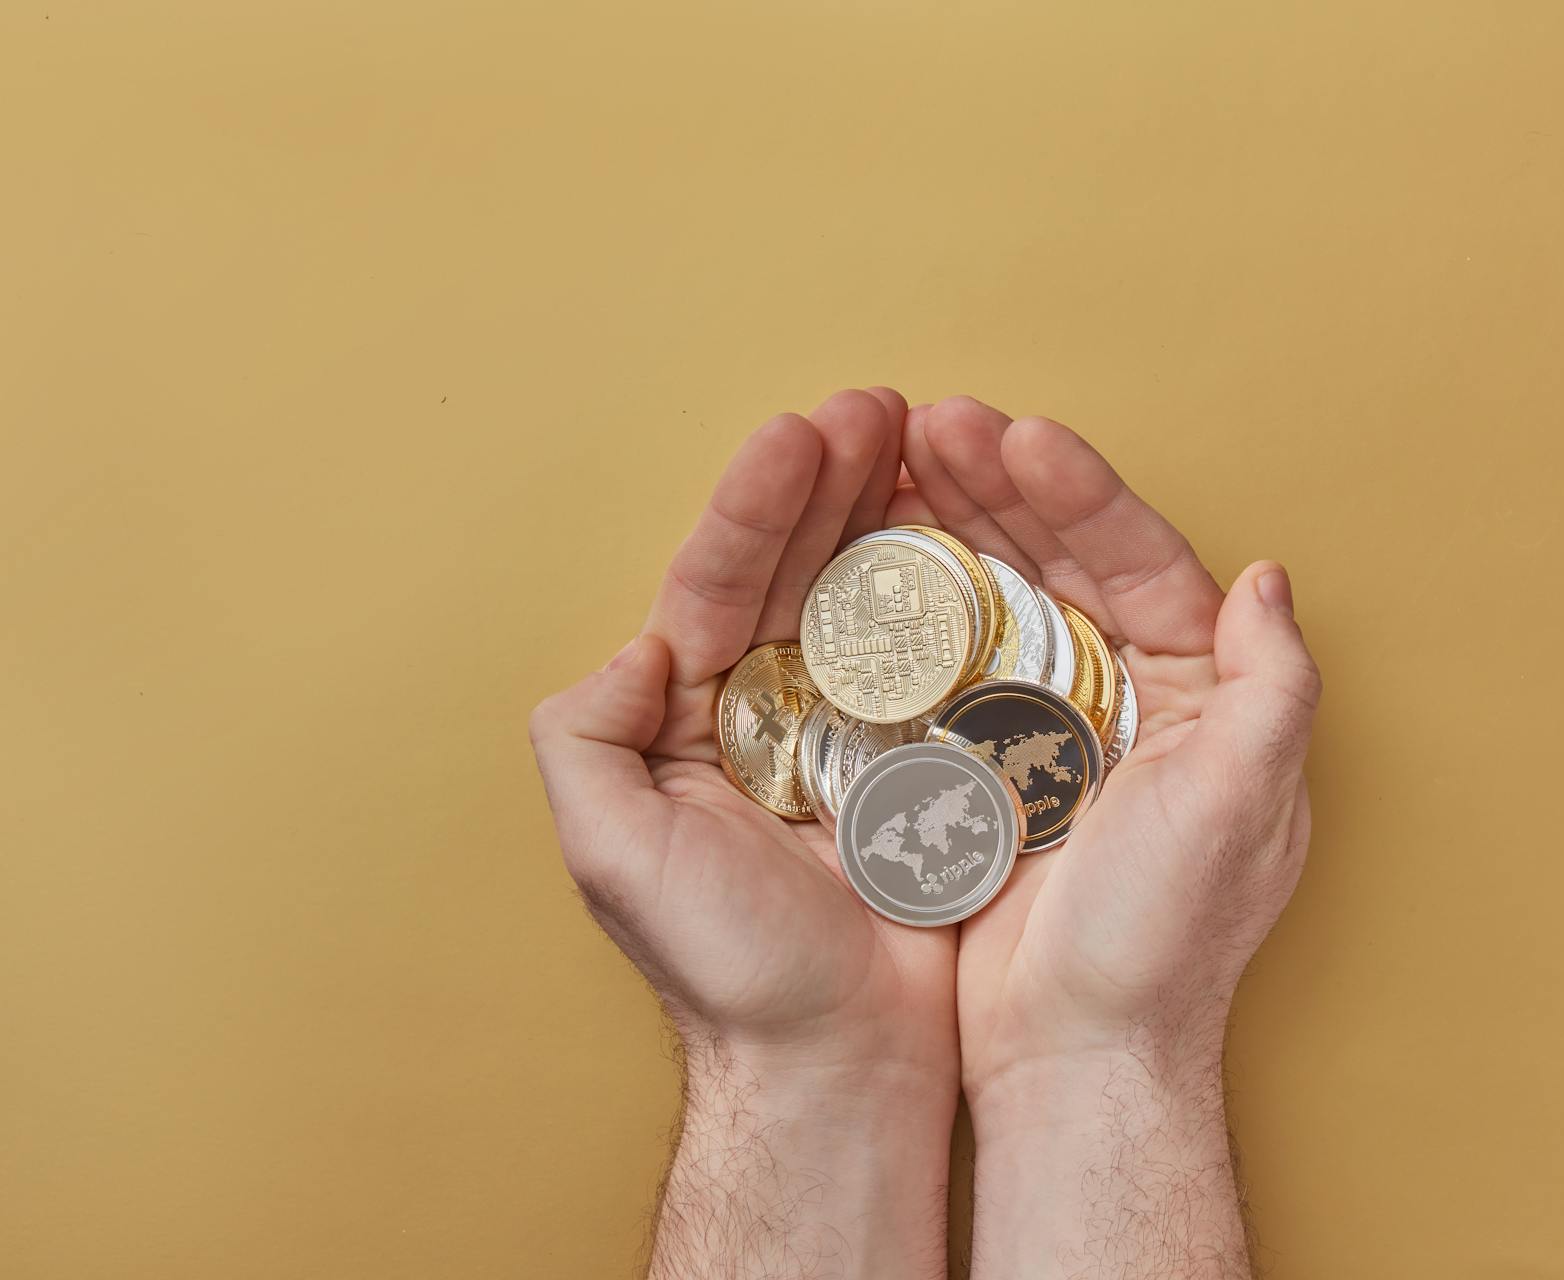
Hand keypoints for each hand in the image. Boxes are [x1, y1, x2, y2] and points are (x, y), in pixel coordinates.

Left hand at [530, 389, 955, 1277]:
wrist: (837, 1060)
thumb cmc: (726, 969)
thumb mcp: (614, 853)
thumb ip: (587, 740)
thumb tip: (634, 645)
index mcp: (692, 719)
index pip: (718, 583)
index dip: (757, 506)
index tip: (802, 434)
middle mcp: (771, 713)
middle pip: (798, 571)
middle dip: (833, 483)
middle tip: (878, 408)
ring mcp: (854, 734)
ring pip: (870, 600)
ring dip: (894, 516)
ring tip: (927, 440)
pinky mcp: (926, 763)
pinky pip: (940, 662)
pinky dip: (955, 596)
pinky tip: (975, 535)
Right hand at [900, 396, 1319, 1276]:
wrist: (1076, 1051)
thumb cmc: (1163, 940)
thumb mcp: (1242, 807)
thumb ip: (1272, 688)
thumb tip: (1270, 578)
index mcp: (1203, 692)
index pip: (1144, 562)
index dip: (1082, 494)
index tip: (1018, 437)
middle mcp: (1136, 696)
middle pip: (1067, 562)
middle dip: (1003, 487)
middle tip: (933, 426)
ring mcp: (1059, 727)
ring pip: (1007, 596)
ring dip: (959, 526)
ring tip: (896, 462)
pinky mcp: (991, 763)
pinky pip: (957, 659)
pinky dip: (923, 602)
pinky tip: (879, 555)